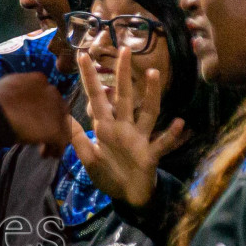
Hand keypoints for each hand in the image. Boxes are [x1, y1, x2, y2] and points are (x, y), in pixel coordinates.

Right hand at [0, 72, 69, 157]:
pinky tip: (47, 155)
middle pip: (59, 111)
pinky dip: (56, 149)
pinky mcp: (55, 128)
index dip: (43, 111)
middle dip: (51, 124)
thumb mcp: (8, 87)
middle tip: (40, 136)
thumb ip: (20, 92)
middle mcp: (52, 92)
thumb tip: (19, 100)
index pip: (49, 97)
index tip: (35, 121)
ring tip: (44, 150)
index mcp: (39, 80)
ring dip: (54, 139)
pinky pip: (62, 141)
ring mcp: (56, 110)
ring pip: (62, 126)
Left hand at [68, 49, 186, 208]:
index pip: (96, 98)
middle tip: (124, 49)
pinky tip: (181, 123)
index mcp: (106, 128)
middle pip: (124, 97)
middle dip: (122, 75)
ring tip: (152, 74)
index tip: (83, 56)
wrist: (128, 196)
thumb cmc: (109, 175)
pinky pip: (162, 143)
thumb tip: (64, 116)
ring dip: (151, 95)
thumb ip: (78, 138)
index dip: (89, 79)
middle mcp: (124, 128)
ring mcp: (139, 139)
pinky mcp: (150, 154)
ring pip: (147, 113)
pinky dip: (171, 135)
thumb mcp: (88, 159)